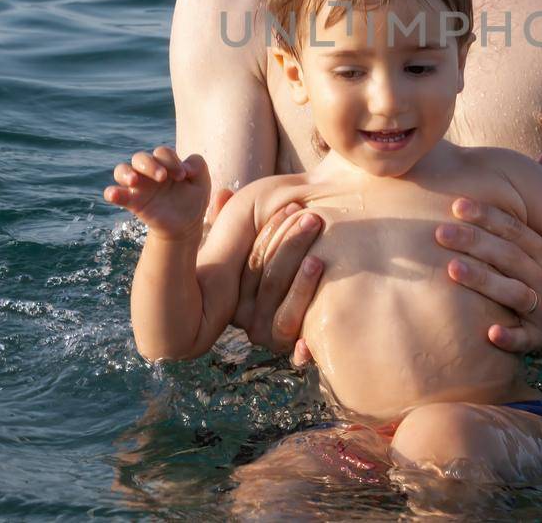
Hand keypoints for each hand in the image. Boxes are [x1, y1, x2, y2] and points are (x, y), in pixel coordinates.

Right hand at [103, 146, 209, 240]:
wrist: (186, 225)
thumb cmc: (193, 199)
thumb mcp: (202, 181)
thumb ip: (198, 165)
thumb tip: (185, 166)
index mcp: (165, 163)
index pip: (161, 152)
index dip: (171, 160)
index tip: (182, 176)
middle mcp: (148, 172)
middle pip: (139, 158)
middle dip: (149, 164)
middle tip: (162, 177)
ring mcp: (138, 187)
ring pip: (121, 170)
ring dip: (126, 173)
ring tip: (134, 181)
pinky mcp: (132, 202)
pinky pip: (114, 194)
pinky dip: (112, 192)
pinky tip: (113, 194)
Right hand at [232, 201, 323, 364]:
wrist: (309, 297)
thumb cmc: (274, 252)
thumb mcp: (248, 233)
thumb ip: (230, 217)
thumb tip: (222, 193)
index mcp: (236, 289)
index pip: (252, 262)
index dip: (272, 233)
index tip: (293, 207)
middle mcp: (248, 317)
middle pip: (270, 284)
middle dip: (291, 248)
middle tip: (313, 219)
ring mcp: (269, 334)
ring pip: (284, 314)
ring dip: (302, 287)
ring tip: (318, 260)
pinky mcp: (291, 349)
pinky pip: (295, 349)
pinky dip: (304, 345)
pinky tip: (313, 338)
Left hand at [437, 151, 541, 353]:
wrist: (526, 318)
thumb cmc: (516, 264)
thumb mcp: (527, 229)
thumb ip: (536, 195)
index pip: (517, 230)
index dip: (487, 215)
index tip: (455, 204)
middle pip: (511, 258)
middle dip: (475, 243)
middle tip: (439, 232)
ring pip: (515, 294)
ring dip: (484, 282)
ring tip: (452, 270)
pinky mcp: (536, 339)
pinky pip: (525, 339)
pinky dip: (509, 335)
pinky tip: (488, 331)